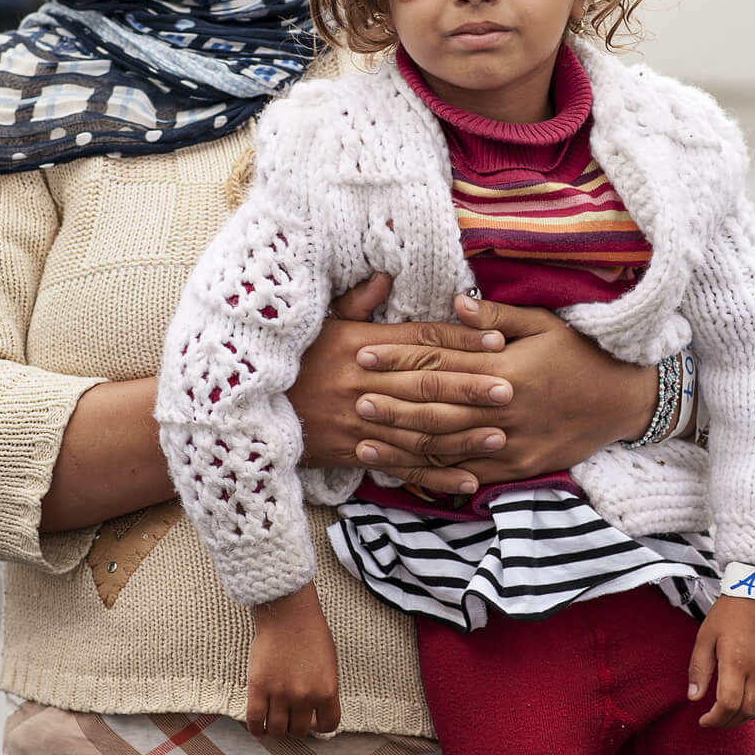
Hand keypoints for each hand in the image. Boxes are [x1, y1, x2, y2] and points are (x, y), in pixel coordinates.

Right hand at [247, 584, 340, 737]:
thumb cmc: (311, 632)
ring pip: (278, 729)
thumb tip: (315, 713)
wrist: (288, 612)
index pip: (327, 725)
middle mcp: (304, 696)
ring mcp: (280, 693)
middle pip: (299, 730)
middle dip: (296, 726)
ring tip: (275, 722)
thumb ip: (324, 689)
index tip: (312, 719)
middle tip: (291, 717)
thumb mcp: (329, 663)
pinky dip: (256, 730)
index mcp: (327, 690)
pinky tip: (259, 730)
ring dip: (277, 729)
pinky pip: (255, 720)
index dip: (319, 725)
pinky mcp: (258, 687)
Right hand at [286, 274, 514, 493]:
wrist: (243, 408)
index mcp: (359, 347)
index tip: (496, 340)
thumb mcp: (318, 324)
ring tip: (500, 433)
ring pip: (419, 429)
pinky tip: (468, 479)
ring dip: (462, 434)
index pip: (419, 342)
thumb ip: (356, 302)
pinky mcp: (355, 455)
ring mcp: (360, 423)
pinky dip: (436, 475)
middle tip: (511, 387)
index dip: (459, 341)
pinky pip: (402, 467)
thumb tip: (387, 274)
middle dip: (471, 386)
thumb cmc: (289, 360)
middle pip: (426, 385)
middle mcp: (364, 384)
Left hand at [353, 293, 656, 485]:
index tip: (364, 353)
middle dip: (391, 404)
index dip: (399, 358)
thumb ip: (498, 316)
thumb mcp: (546, 323)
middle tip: (353, 399)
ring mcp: (512, 442)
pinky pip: (471, 473)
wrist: (624, 400)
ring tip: (364, 442)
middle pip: (435, 407)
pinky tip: (407, 475)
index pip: (440, 360)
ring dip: (403, 445)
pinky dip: (437, 475)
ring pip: (446, 446)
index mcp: (505, 367)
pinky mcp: (520, 466)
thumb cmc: (582, 355)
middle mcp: (504, 407)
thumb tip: (456, 302)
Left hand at [687, 596, 754, 726]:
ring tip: (734, 712)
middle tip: (716, 719)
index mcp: (736, 661)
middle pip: (746, 710)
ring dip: (748, 716)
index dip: (715, 718)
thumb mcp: (705, 637)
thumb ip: (699, 669)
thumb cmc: (730, 612)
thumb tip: (694, 697)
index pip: (728, 704)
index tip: (705, 720)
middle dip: (728, 721)